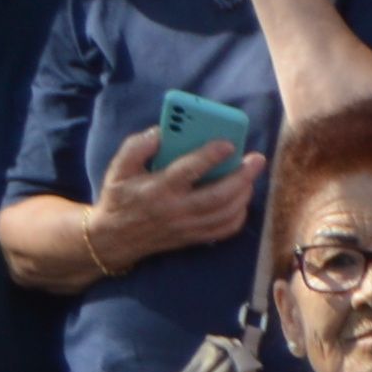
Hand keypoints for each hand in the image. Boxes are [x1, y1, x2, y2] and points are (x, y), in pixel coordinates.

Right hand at [82, 122, 258, 267]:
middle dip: (242, 176)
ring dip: (244, 193)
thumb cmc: (119, 197)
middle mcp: (175, 210)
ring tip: (251, 174)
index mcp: (156, 190)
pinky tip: (241, 198)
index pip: (187, 172)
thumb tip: (162, 132)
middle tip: (257, 159)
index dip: (210, 156)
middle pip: (218, 196)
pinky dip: (240, 214)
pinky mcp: (194, 238)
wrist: (114, 238)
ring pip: (226, 213)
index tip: (229, 143)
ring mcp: (187, 227)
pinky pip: (226, 229)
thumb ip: (137, 147)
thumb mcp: (118, 169)